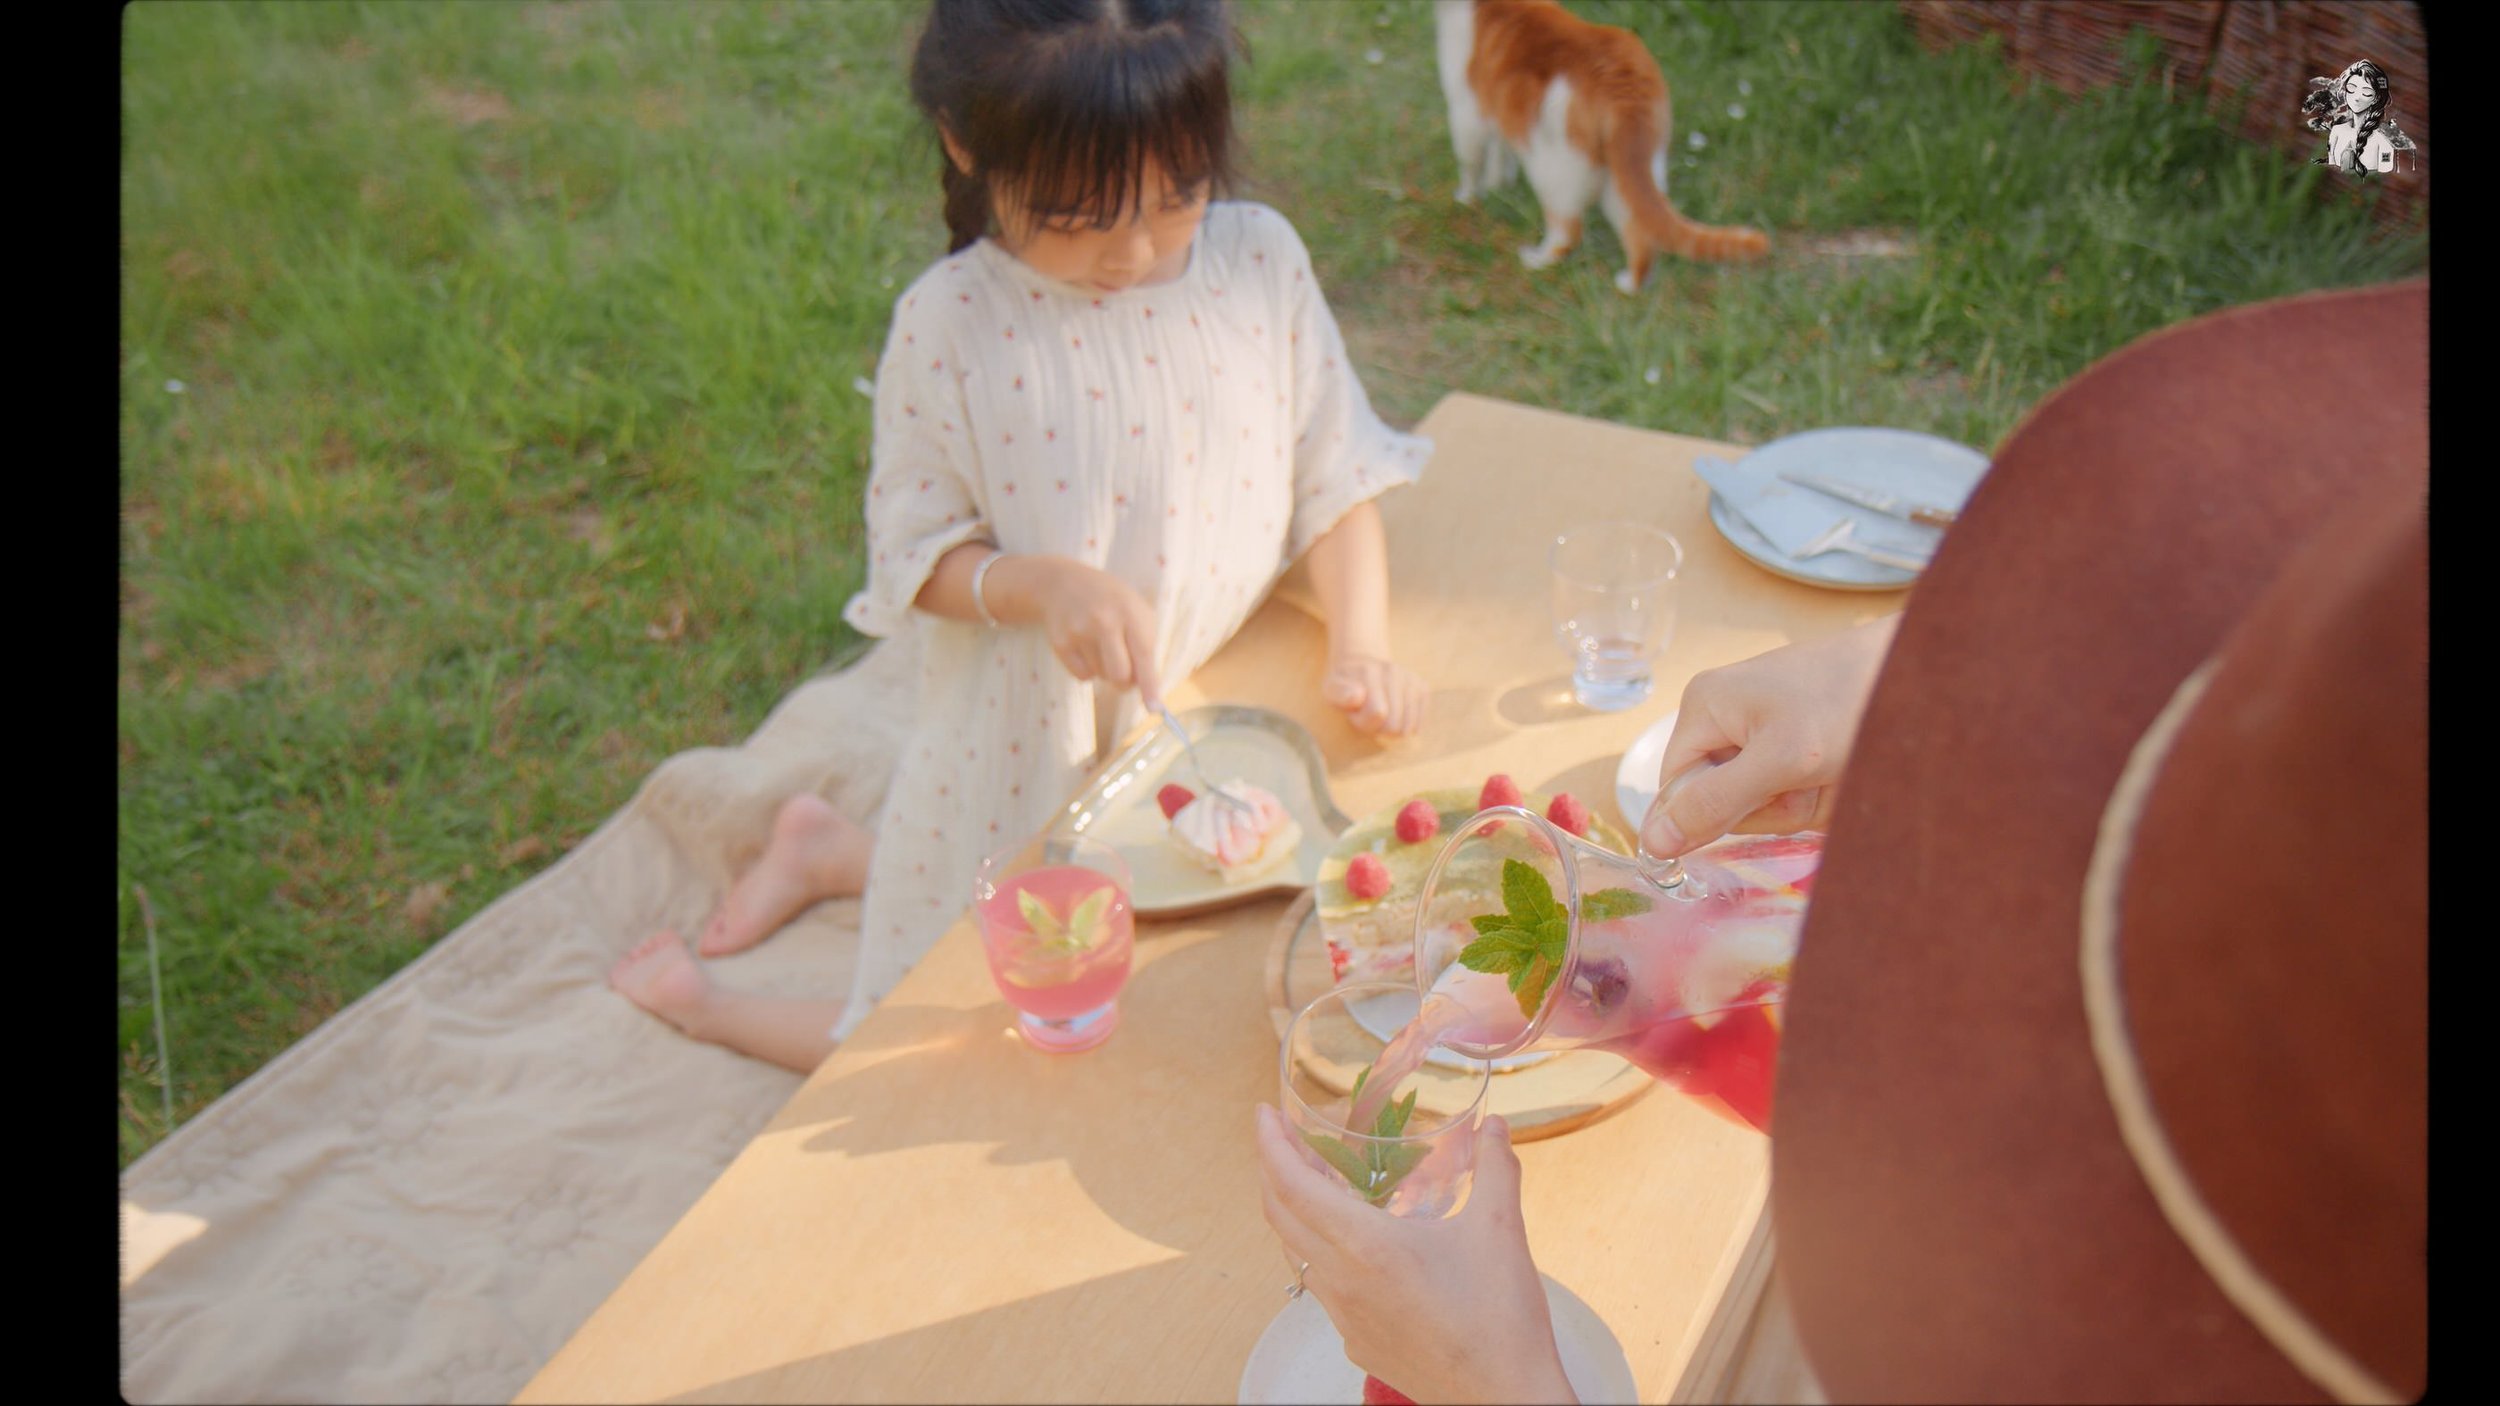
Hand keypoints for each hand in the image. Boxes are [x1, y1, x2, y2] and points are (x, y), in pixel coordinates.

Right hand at [1026, 558, 1163, 705]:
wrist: (1064, 583)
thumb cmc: (1111, 602)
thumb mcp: (1136, 611)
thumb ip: (1146, 645)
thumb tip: (1144, 686)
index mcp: (1130, 613)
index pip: (1144, 655)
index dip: (1150, 684)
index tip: (1154, 708)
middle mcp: (1104, 621)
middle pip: (1119, 676)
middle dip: (1126, 683)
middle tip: (1126, 675)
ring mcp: (1079, 631)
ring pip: (1101, 677)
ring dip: (1106, 671)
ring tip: (1101, 645)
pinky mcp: (1060, 643)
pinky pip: (1082, 676)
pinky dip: (1088, 670)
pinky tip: (1085, 647)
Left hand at [1254, 1106, 1576, 1404]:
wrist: (1502, 1398)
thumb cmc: (1499, 1319)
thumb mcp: (1500, 1230)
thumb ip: (1496, 1168)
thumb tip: (1495, 1126)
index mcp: (1366, 1246)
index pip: (1292, 1185)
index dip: (1270, 1144)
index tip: (1263, 1114)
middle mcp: (1340, 1282)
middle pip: (1279, 1215)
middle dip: (1273, 1170)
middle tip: (1284, 1138)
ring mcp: (1343, 1317)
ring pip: (1296, 1252)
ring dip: (1292, 1211)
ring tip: (1315, 1182)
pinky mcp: (1355, 1341)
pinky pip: (1320, 1286)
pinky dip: (1318, 1250)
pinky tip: (1351, 1243)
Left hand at [1321, 652, 1427, 737]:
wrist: (1362, 665)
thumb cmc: (1345, 686)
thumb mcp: (1331, 690)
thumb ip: (1340, 694)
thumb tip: (1358, 695)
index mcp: (1368, 672)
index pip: (1377, 714)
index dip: (1364, 722)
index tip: (1355, 712)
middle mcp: (1392, 671)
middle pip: (1395, 725)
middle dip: (1379, 728)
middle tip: (1368, 715)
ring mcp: (1409, 678)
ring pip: (1409, 726)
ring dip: (1393, 727)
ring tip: (1382, 713)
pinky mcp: (1422, 686)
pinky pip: (1420, 721)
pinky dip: (1407, 724)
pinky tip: (1396, 714)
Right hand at [1640, 615, 1897, 857]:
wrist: (1930, 669)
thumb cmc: (1852, 702)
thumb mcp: (1781, 761)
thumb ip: (1715, 803)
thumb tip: (1651, 844)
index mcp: (1703, 708)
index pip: (1676, 793)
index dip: (1714, 817)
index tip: (1769, 804)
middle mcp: (1726, 716)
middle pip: (1722, 800)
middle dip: (1771, 806)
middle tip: (1811, 779)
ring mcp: (1766, 728)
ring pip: (1765, 802)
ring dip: (1804, 801)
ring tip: (1837, 768)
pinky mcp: (1800, 739)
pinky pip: (1795, 790)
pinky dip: (1823, 792)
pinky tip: (1846, 768)